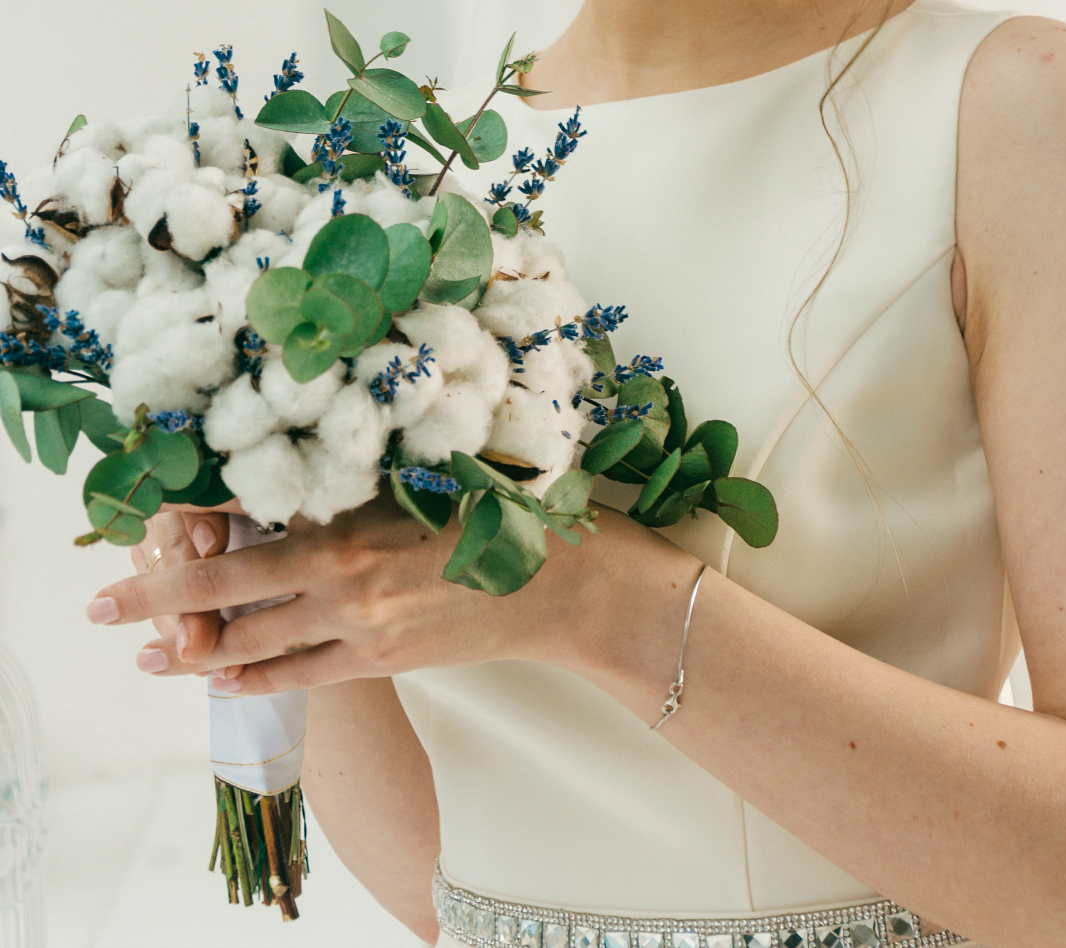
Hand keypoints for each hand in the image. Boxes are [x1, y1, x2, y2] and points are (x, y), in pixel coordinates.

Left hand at [87, 495, 698, 694]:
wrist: (571, 584)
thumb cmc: (509, 514)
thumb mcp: (427, 479)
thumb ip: (356, 486)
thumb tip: (296, 485)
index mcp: (353, 518)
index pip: (245, 524)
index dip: (186, 529)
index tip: (147, 526)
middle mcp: (346, 574)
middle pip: (228, 588)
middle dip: (158, 597)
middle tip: (102, 606)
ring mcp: (364, 624)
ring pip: (256, 641)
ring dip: (195, 649)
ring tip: (145, 656)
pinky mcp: (387, 660)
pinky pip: (304, 676)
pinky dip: (256, 680)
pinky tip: (221, 683)